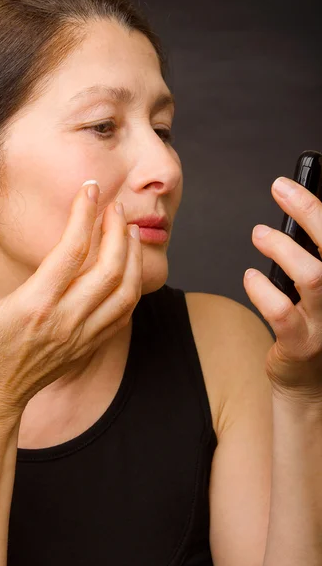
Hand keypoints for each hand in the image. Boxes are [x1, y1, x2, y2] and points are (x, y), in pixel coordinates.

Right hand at [0, 182, 141, 426]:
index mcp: (34, 306)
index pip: (71, 252)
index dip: (84, 216)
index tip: (89, 190)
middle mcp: (65, 321)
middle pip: (108, 269)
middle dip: (117, 231)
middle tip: (115, 207)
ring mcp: (81, 336)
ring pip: (124, 292)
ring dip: (133, 258)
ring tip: (130, 232)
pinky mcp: (88, 347)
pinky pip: (123, 315)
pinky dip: (133, 288)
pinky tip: (129, 270)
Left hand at [244, 176, 321, 406]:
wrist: (308, 380)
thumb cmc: (310, 324)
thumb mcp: (316, 287)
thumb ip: (311, 256)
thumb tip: (293, 215)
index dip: (316, 207)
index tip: (290, 186)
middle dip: (307, 211)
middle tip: (279, 191)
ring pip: (312, 276)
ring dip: (282, 249)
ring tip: (259, 235)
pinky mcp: (302, 343)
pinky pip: (282, 312)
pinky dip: (261, 290)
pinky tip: (250, 277)